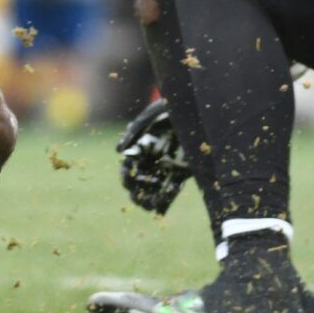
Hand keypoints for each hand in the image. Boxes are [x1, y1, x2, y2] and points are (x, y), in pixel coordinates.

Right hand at [117, 97, 189, 214]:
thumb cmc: (170, 107)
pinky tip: (162, 204)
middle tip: (138, 195)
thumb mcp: (149, 116)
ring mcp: (166, 167)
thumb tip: (118, 151)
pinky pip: (171, 190)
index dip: (126, 176)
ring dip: (148, 199)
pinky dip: (165, 199)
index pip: (128, 168)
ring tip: (148, 204)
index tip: (129, 177)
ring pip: (152, 190)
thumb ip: (133, 131)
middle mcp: (151, 160)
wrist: (196, 108)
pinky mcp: (182, 172)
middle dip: (136, 192)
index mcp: (140, 148)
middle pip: (137, 183)